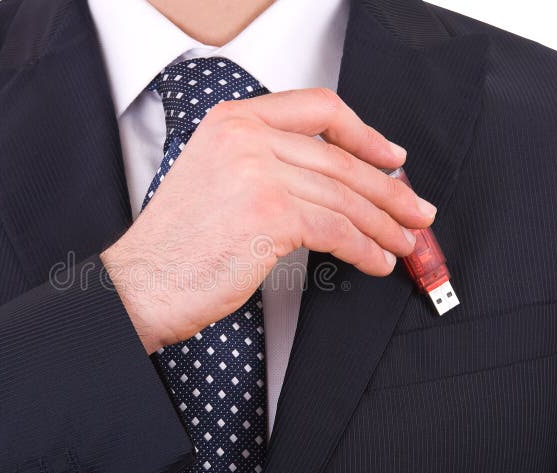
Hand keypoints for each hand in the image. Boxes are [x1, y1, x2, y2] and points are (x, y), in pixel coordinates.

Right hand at [100, 88, 436, 352]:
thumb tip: (331, 182)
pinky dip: (365, 247)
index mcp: (232, 121)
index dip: (364, 132)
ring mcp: (259, 174)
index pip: (318, 107)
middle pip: (341, 159)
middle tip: (415, 210)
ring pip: (345, 196)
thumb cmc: (175, 243)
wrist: (142, 281)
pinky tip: (375, 259)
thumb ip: (264, 163)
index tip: (390, 156)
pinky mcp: (271, 216)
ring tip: (403, 242)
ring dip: (383, 224)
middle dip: (388, 190)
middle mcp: (246, 138)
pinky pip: (338, 230)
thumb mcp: (214, 177)